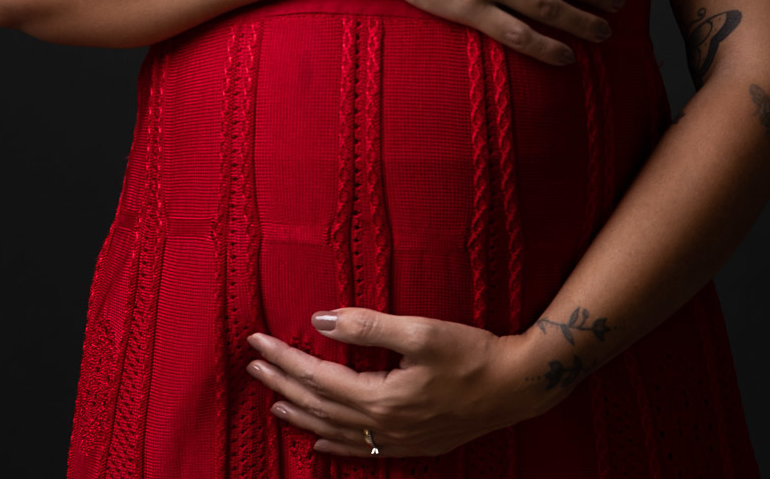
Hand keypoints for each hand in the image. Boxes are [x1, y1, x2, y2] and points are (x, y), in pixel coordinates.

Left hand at [245, 307, 553, 458]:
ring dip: (300, 415)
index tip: (257, 340)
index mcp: (381, 397)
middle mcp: (383, 426)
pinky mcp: (412, 445)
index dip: (285, 358)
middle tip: (253, 365)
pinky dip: (333, 446)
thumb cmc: (472, 352)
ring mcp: (397, 440)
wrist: (516, 387)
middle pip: (319, 406)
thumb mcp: (421, 331)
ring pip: (335, 431)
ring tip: (272, 402)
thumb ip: (369, 325)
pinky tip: (318, 443)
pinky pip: (360, 450)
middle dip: (282, 384)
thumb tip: (321, 318)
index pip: (318, 377)